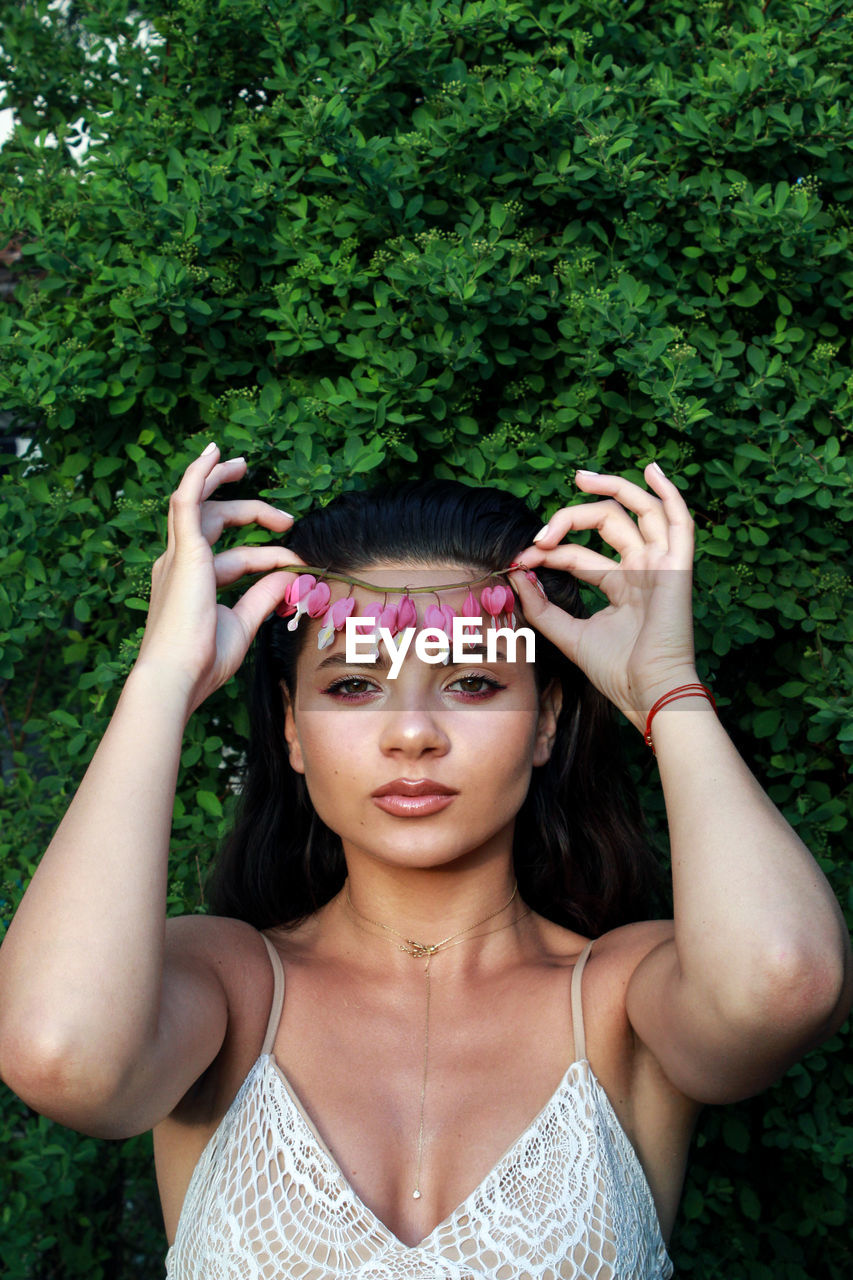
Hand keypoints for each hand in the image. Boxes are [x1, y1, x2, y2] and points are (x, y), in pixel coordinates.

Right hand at [136, 444, 302, 712]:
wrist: (176, 677)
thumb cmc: (202, 661)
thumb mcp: (240, 624)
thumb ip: (262, 597)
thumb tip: (288, 577)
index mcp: (190, 584)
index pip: (234, 558)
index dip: (269, 557)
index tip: (299, 564)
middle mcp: (179, 564)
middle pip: (216, 523)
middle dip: (252, 513)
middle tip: (287, 520)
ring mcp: (178, 555)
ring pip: (200, 503)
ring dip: (220, 480)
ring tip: (244, 464)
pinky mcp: (183, 552)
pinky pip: (186, 500)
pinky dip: (198, 474)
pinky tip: (213, 453)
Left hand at [509, 462, 698, 731]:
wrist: (647, 693)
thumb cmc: (617, 672)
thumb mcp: (569, 635)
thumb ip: (542, 607)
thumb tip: (517, 574)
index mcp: (621, 585)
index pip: (579, 553)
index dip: (549, 550)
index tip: (521, 558)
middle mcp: (642, 570)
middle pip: (606, 524)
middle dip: (570, 518)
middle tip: (540, 532)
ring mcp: (661, 565)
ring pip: (639, 511)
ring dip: (613, 488)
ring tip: (580, 477)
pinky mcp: (677, 567)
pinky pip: (678, 521)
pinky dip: (669, 493)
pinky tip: (652, 470)